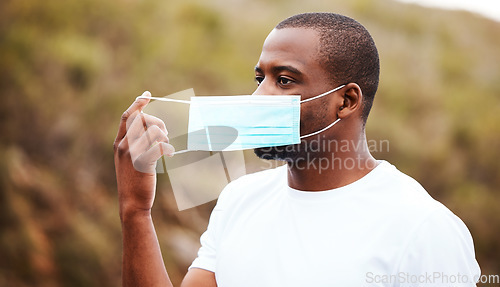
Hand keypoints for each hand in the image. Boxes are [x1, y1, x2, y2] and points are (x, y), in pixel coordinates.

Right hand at [113, 91, 174, 218]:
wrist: (131, 202)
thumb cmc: (134, 181)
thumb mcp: (129, 160)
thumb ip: (135, 144)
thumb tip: (150, 129)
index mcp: (119, 143)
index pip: (127, 116)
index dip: (138, 104)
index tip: (147, 95)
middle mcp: (123, 145)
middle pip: (142, 119)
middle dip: (157, 122)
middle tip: (165, 134)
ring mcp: (131, 154)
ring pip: (152, 130)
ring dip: (164, 135)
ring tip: (166, 145)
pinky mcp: (142, 163)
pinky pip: (158, 145)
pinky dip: (167, 148)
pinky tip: (170, 154)